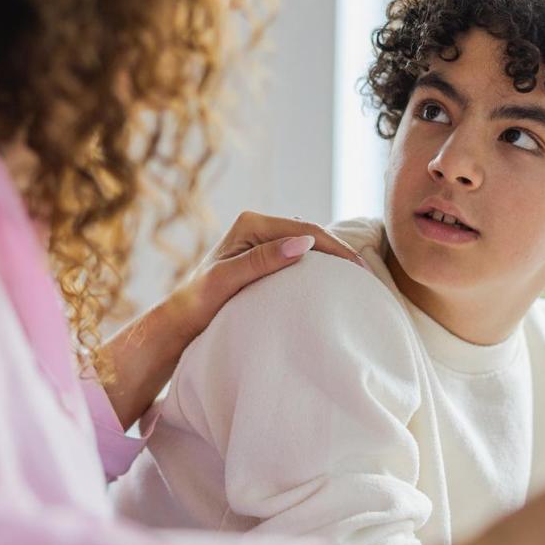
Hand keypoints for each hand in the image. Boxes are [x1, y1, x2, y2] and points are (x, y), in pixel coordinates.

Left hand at [166, 211, 366, 341]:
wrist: (180, 320)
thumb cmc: (198, 302)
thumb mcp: (228, 280)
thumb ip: (261, 261)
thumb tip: (303, 244)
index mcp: (250, 224)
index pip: (304, 230)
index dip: (334, 248)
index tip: (357, 269)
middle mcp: (255, 227)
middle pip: (308, 234)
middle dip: (337, 251)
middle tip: (364, 275)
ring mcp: (259, 242)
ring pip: (305, 245)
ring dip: (328, 259)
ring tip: (354, 278)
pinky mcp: (261, 258)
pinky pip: (296, 257)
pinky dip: (315, 267)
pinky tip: (330, 282)